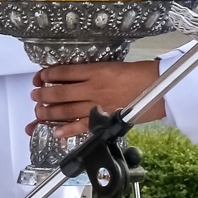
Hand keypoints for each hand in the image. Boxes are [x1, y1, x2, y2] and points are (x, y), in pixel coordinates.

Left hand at [29, 60, 163, 137]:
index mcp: (95, 71)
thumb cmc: (140, 74)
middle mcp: (93, 87)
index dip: (47, 74)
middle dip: (43, 94)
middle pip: (59, 92)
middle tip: (35, 95)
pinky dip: (66, 129)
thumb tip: (70, 78)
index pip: (63, 72)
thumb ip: (91, 72)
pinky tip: (55, 131)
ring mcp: (98, 104)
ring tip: (38, 112)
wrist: (162, 86)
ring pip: (65, 109)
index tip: (40, 77)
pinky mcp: (106, 118)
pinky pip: (81, 126)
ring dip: (48, 112)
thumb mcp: (111, 66)